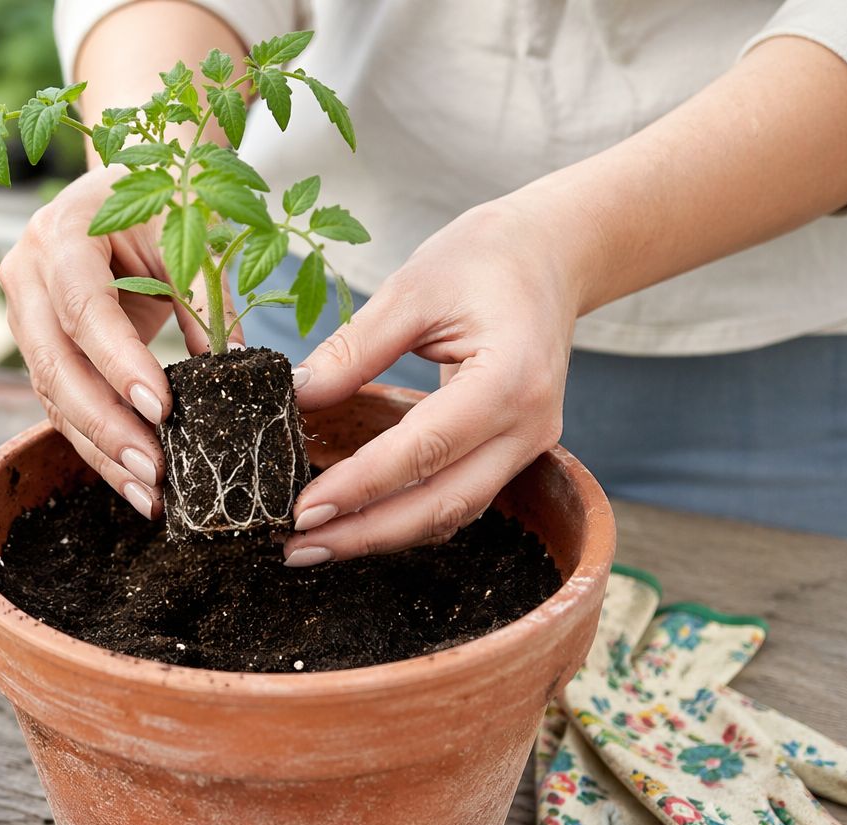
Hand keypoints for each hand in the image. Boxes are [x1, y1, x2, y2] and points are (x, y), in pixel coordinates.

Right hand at [0, 167, 238, 518]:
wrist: (126, 181)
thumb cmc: (166, 198)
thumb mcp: (191, 233)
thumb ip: (206, 297)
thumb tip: (236, 371)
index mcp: (60, 234)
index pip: (83, 307)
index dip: (118, 362)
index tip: (162, 409)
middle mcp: (27, 276)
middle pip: (54, 364)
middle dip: (107, 425)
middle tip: (156, 472)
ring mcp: (23, 315)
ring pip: (52, 396)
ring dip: (102, 451)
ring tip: (151, 495)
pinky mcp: (38, 349)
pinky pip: (60, 407)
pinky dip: (99, 447)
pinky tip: (134, 482)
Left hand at [283, 198, 582, 564]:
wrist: (552, 254)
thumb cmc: (485, 259)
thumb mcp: (412, 288)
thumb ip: (354, 349)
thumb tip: (294, 398)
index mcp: (510, 380)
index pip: (424, 451)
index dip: (360, 487)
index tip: (302, 510)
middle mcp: (529, 426)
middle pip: (442, 504)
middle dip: (366, 534)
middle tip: (296, 548)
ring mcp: (528, 446)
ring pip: (451, 512)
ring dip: (382, 536)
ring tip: (314, 545)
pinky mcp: (512, 453)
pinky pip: (457, 498)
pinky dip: (405, 516)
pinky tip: (355, 522)